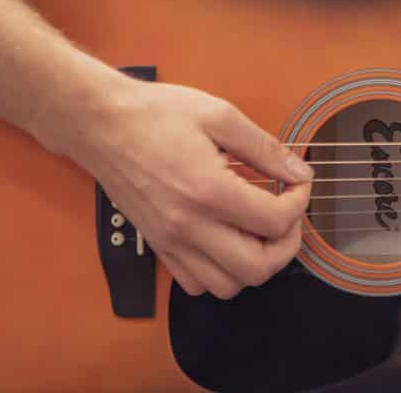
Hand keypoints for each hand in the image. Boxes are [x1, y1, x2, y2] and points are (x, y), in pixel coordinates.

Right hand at [64, 77, 312, 299]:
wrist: (101, 124)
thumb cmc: (156, 115)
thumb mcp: (220, 116)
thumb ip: (265, 148)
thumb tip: (299, 172)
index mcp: (208, 191)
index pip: (275, 221)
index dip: (299, 202)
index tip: (298, 183)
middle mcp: (188, 226)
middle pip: (257, 269)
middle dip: (286, 245)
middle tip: (287, 214)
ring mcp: (170, 242)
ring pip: (227, 286)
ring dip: (255, 263)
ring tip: (260, 229)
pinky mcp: (157, 246)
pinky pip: (196, 283)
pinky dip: (221, 272)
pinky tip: (228, 239)